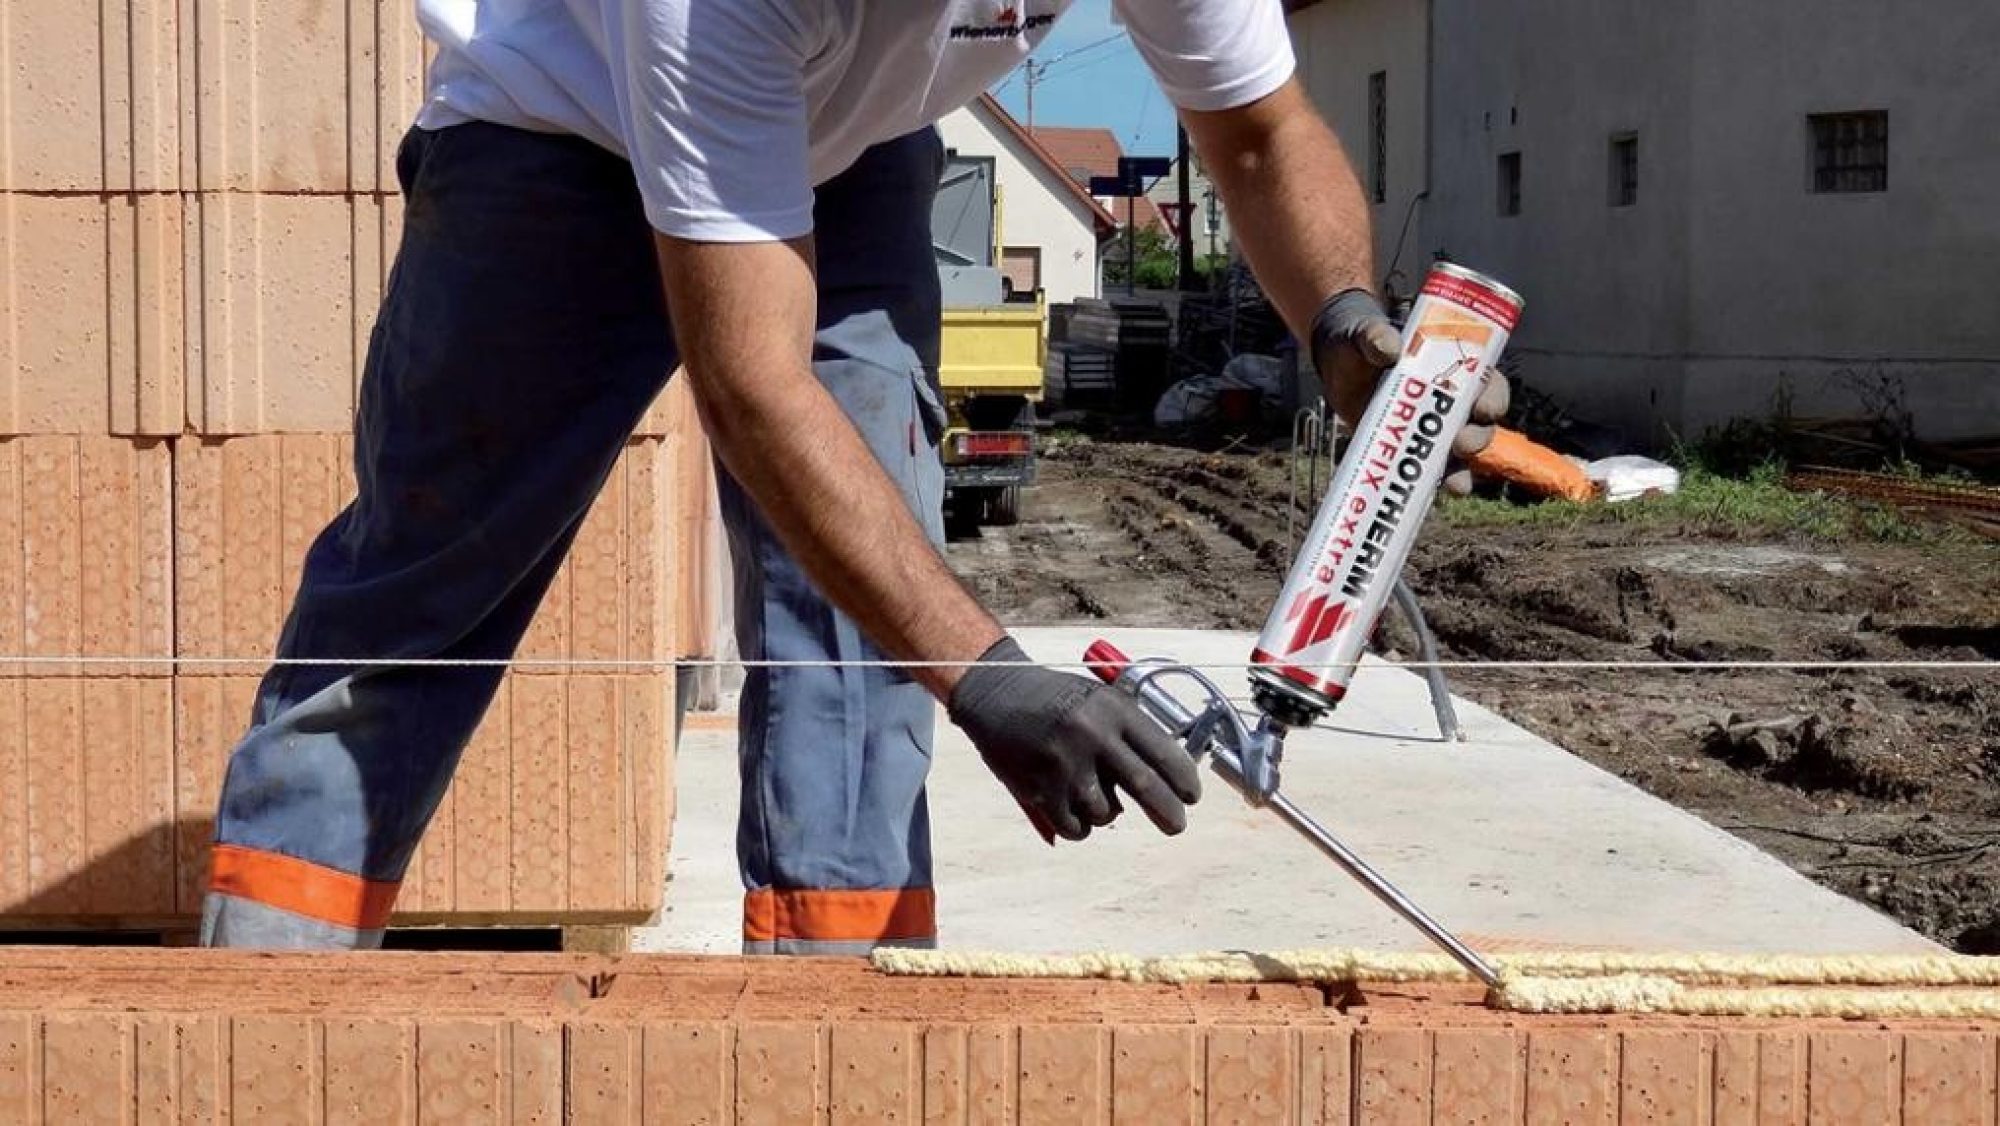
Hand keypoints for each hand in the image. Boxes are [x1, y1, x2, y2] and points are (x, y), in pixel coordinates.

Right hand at [948, 638, 1201, 841]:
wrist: (996, 692)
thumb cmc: (1056, 699)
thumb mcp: (1098, 701)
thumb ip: (1130, 733)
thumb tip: (1168, 778)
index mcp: (1114, 709)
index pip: (1163, 751)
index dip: (1183, 780)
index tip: (1191, 796)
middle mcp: (1093, 734)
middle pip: (1145, 786)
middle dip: (1168, 812)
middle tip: (1175, 826)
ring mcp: (1066, 762)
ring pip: (1107, 811)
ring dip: (1107, 813)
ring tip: (1093, 796)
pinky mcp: (1041, 786)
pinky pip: (1075, 825)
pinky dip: (1079, 825)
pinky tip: (1073, 810)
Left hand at [1310, 288, 1511, 496]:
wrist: (1337, 366)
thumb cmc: (1359, 342)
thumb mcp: (1364, 334)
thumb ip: (1374, 336)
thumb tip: (1388, 347)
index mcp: (1452, 366)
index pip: (1488, 382)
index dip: (1492, 397)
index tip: (1481, 409)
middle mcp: (1452, 399)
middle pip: (1481, 423)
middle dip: (1478, 437)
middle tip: (1460, 444)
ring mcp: (1433, 426)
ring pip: (1463, 452)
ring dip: (1464, 467)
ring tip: (1454, 482)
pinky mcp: (1413, 447)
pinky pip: (1436, 469)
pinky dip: (1441, 483)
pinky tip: (1441, 494)